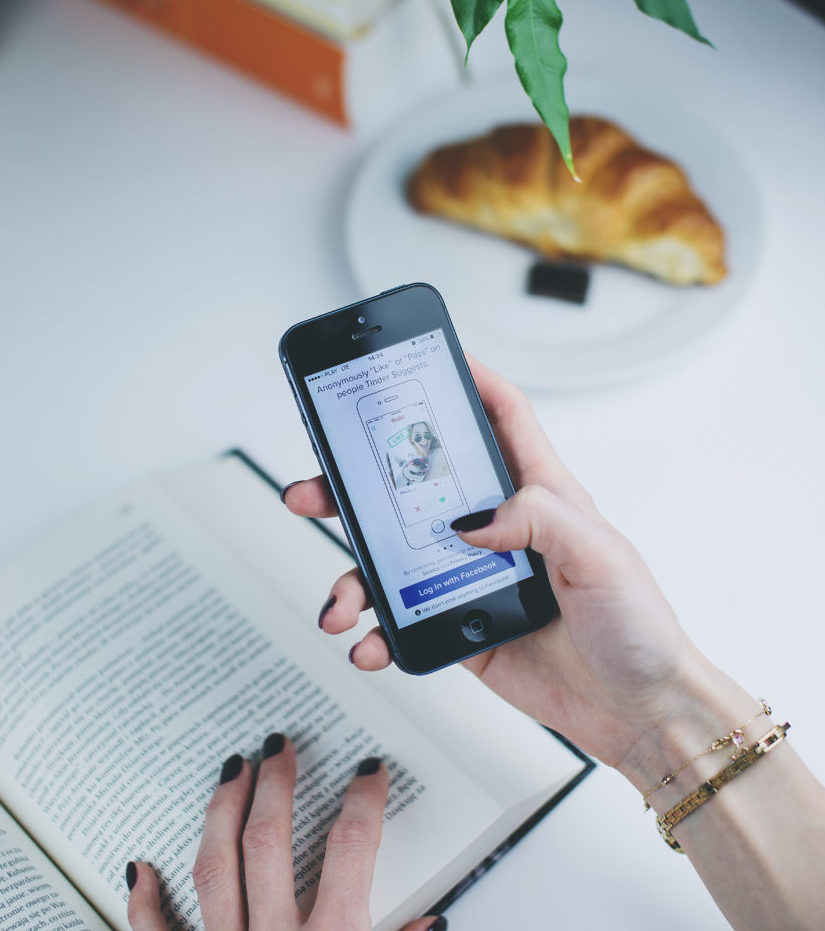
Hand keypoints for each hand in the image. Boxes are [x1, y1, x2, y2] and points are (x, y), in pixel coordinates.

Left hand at [126, 736, 443, 930]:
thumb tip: (430, 922)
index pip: (352, 848)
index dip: (364, 800)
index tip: (369, 770)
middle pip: (272, 841)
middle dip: (278, 785)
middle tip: (281, 744)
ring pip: (216, 866)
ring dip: (222, 812)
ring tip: (230, 770)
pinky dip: (145, 902)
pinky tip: (139, 864)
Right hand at [284, 358, 712, 771]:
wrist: (636, 710)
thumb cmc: (638, 627)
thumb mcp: (602, 555)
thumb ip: (539, 518)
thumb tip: (471, 519)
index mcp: (541, 496)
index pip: (501, 418)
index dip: (466, 381)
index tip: (422, 360)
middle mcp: (502, 530)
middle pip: (419, 487)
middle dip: (361, 483)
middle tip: (319, 488)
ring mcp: (475, 577)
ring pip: (397, 557)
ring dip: (356, 572)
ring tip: (342, 599)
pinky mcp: (461, 625)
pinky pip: (405, 619)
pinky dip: (378, 631)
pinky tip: (369, 643)